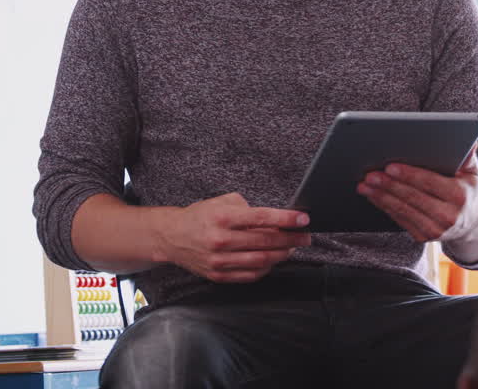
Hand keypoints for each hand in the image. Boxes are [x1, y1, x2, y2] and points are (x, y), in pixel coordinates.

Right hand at [159, 193, 310, 282]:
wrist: (172, 237)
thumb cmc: (201, 216)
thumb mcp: (221, 202)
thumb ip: (247, 208)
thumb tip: (275, 219)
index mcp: (222, 217)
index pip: (262, 218)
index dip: (286, 219)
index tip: (304, 219)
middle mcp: (221, 240)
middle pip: (265, 242)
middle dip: (291, 239)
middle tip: (305, 236)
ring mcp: (219, 261)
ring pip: (261, 260)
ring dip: (282, 255)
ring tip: (292, 248)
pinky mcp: (218, 275)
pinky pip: (251, 275)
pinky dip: (267, 268)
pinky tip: (274, 259)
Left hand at [357, 146, 477, 242]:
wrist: (472, 223)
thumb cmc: (467, 190)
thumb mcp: (472, 173)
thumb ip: (467, 157)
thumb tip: (470, 141)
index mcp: (459, 196)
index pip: (430, 183)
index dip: (409, 175)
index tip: (390, 167)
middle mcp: (448, 216)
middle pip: (412, 197)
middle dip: (389, 185)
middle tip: (371, 174)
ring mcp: (435, 229)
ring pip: (403, 210)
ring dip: (381, 196)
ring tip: (365, 184)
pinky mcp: (423, 237)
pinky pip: (400, 219)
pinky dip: (384, 206)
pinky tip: (373, 195)